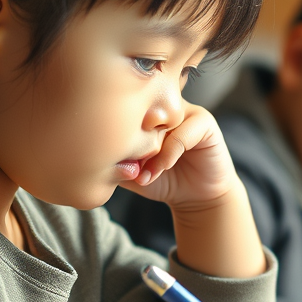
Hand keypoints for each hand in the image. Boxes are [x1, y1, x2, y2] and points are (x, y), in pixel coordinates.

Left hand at [119, 102, 236, 208]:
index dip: (116, 132)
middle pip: (140, 111)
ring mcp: (184, 110)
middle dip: (132, 142)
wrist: (194, 196)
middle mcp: (164, 106)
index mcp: (144, 111)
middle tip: (128, 166)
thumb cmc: (162, 179)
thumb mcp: (132, 171)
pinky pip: (181, 133)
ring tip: (144, 173)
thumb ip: (116, 160)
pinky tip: (163, 169)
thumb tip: (97, 152)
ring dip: (150, 150)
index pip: (124, 108)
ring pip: (160, 121)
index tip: (113, 158)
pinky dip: (168, 154)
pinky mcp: (204, 121)